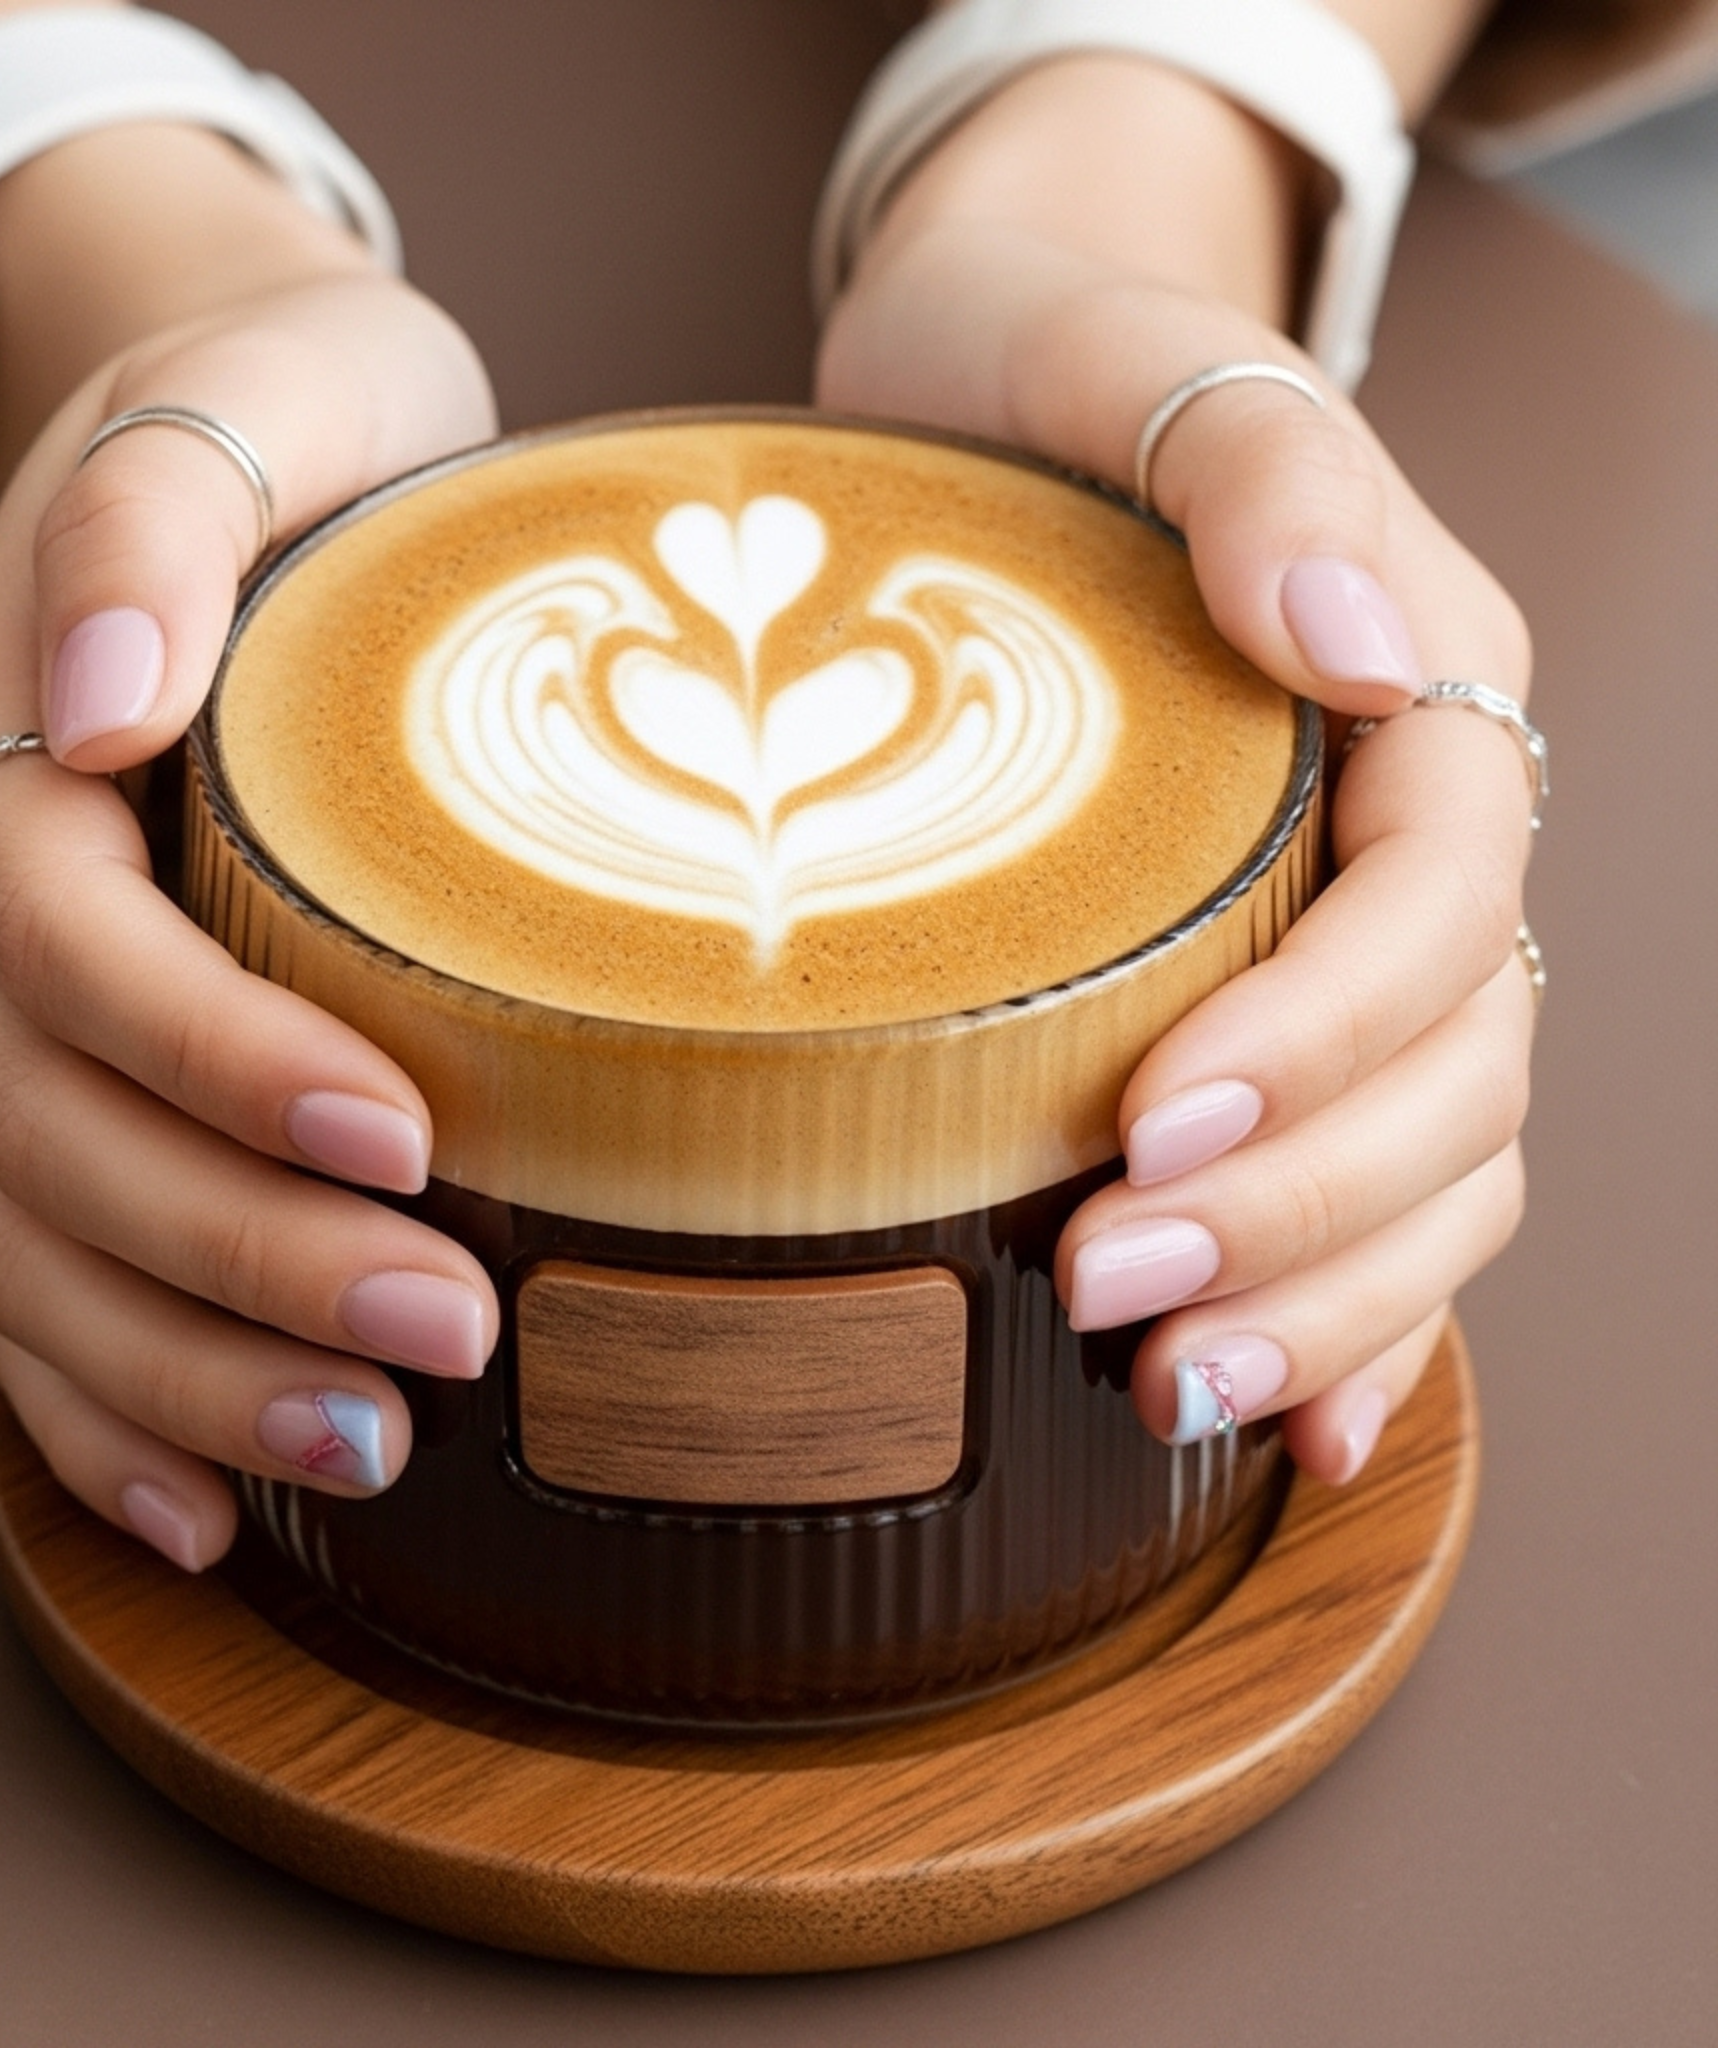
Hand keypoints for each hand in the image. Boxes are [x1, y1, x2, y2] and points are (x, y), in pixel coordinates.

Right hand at [0, 265, 500, 1568]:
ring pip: (32, 1235)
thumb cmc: (303, 419)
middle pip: (50, 1124)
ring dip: (181, 1368)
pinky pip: (29, 1272)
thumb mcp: (265, 388)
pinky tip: (202, 1508)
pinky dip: (100, 1405)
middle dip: (237, 1252)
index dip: (213, 1054)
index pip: (72, 940)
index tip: (402, 1130)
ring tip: (361, 1452)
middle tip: (439, 1336)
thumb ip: (162, 509)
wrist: (246, 444)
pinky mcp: (55, 1080)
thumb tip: (95, 688)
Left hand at [820, 216, 1532, 1482]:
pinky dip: (1353, 1306)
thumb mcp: (1140, 364)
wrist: (993, 379)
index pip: (1432, 906)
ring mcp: (1356, 935)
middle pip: (1450, 1068)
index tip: (1147, 1126)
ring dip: (1328, 1293)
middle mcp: (1414, 838)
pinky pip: (1373, 1179)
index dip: (1319, 1038)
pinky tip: (1290, 1412)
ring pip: (1435, 1156)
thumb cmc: (1049, 366)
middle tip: (1112, 1294)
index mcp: (1425, 697)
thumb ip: (1262, 471)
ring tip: (1174, 1386)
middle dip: (1300, 1207)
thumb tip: (1363, 654)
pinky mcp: (1273, 1002)